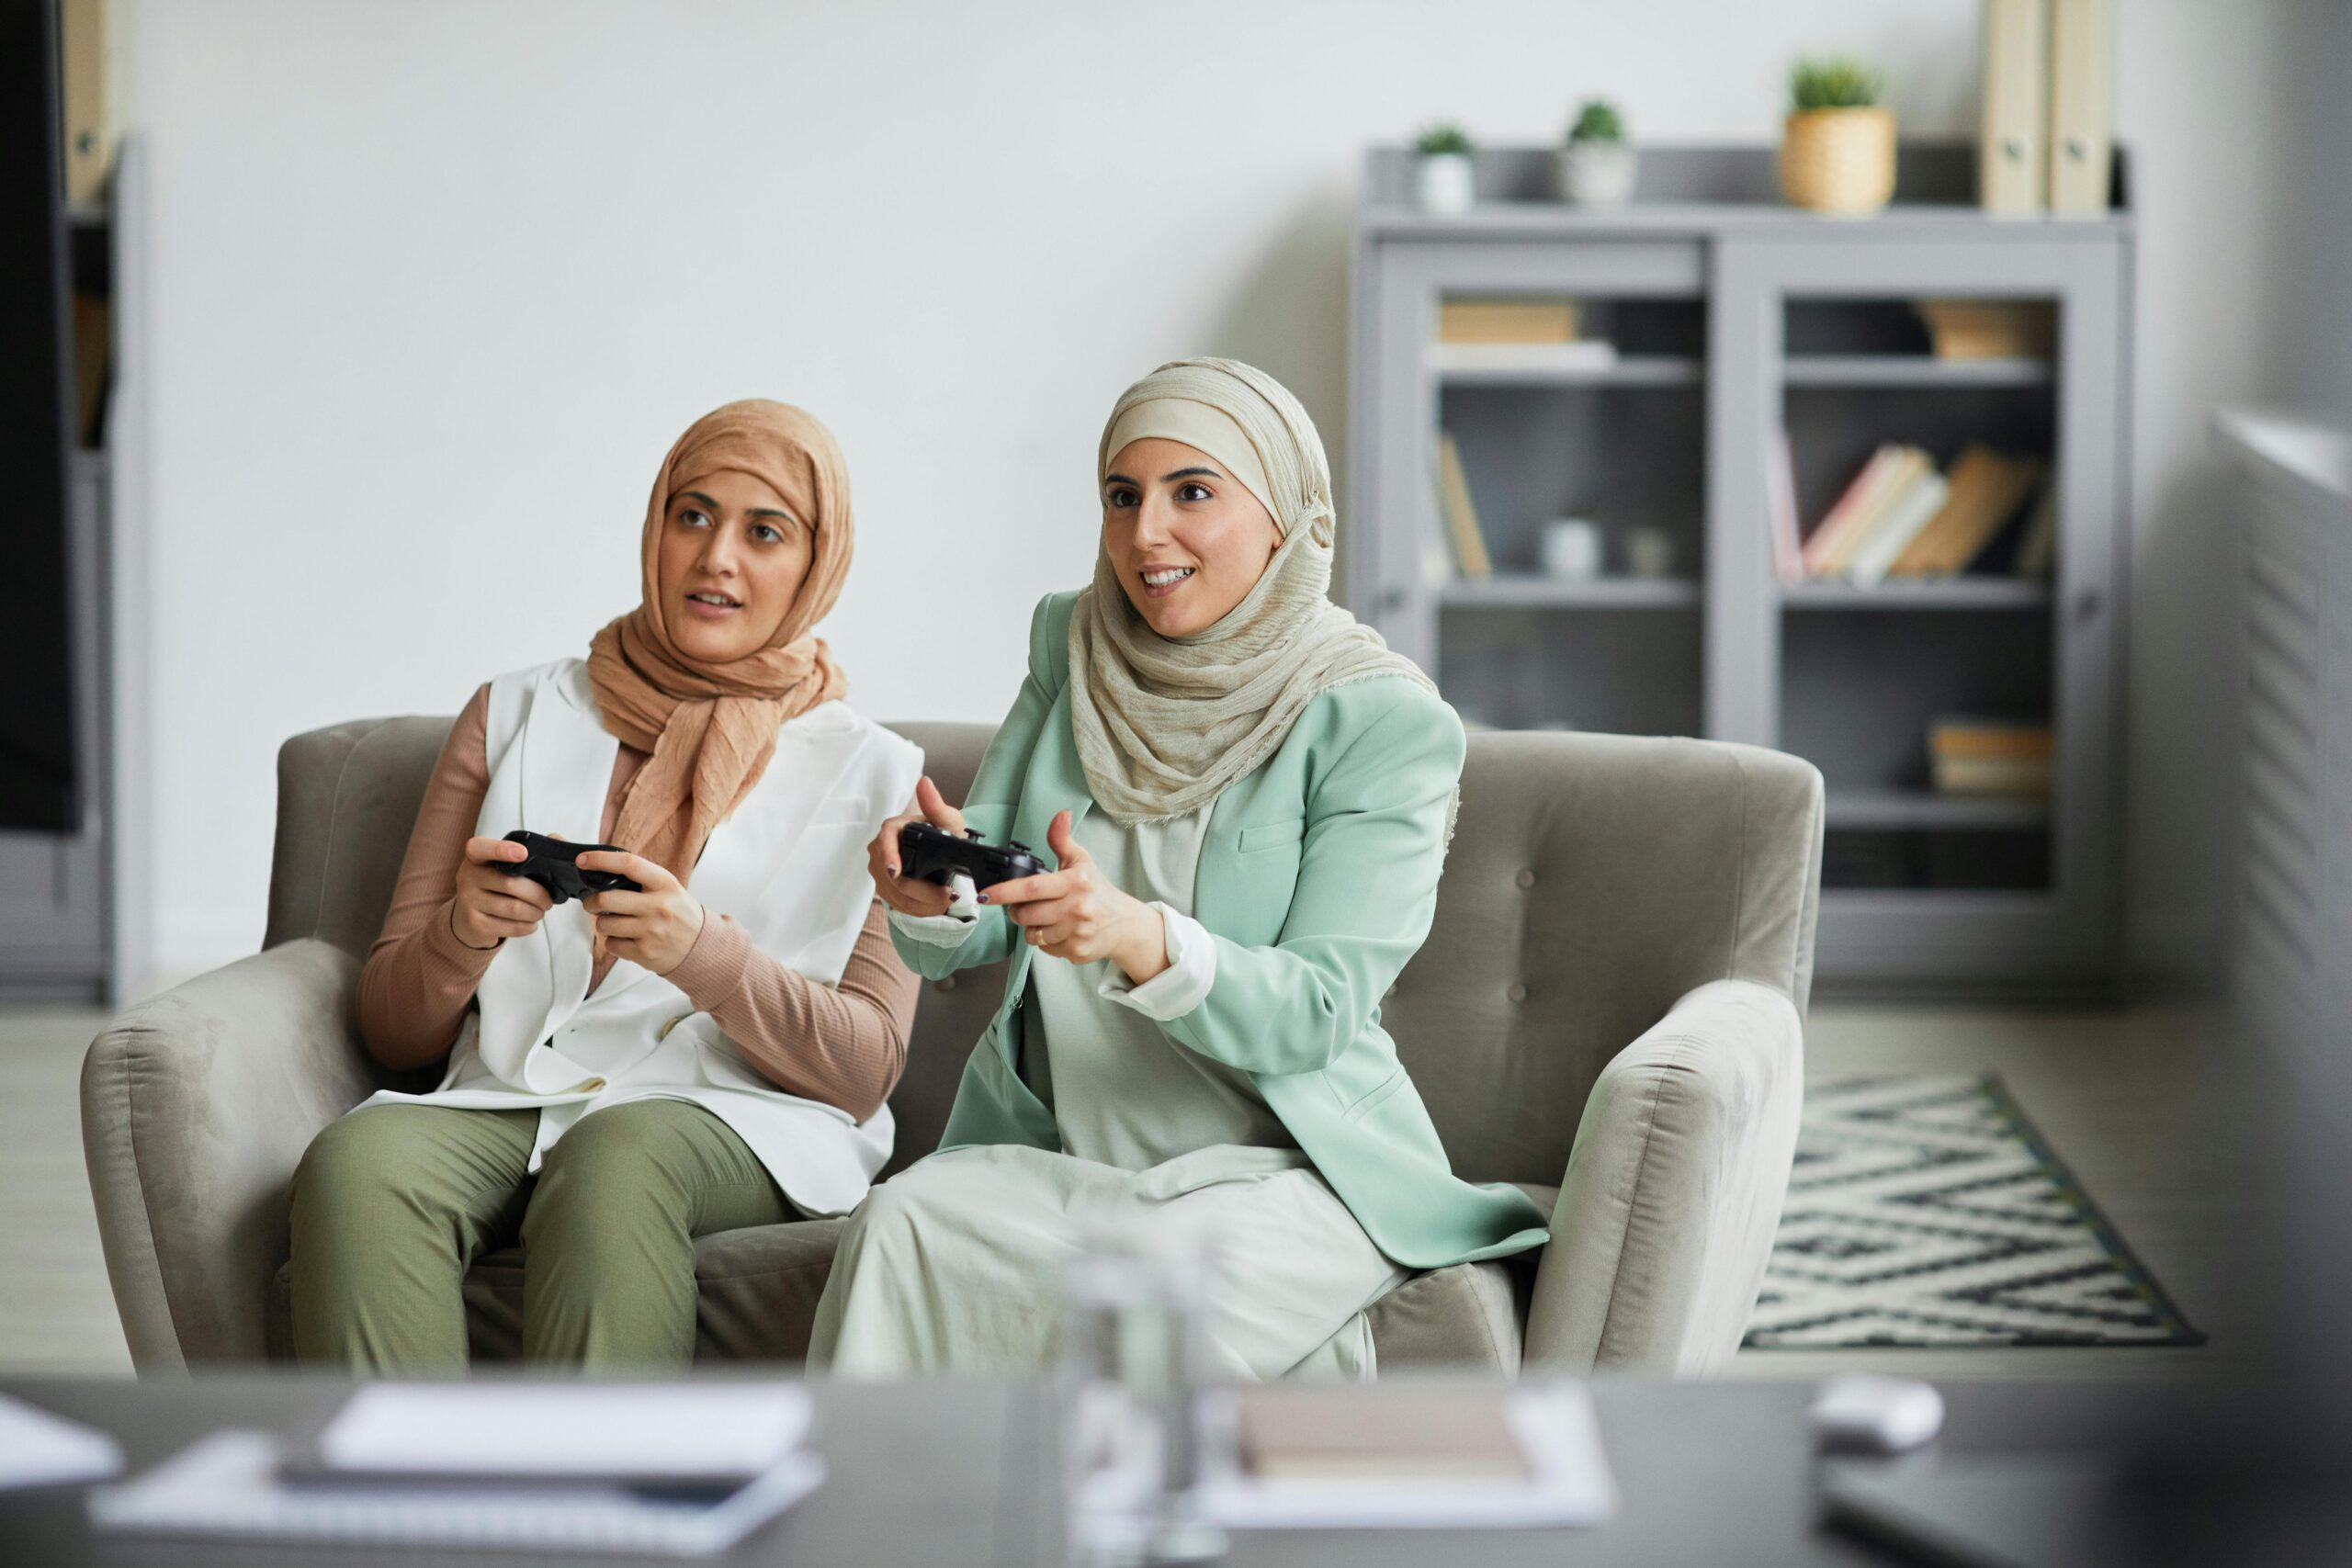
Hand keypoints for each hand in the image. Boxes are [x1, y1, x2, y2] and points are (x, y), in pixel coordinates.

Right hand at [451, 835, 553, 950]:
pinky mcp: (474, 924)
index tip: (524, 853)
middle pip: (510, 884)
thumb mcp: (504, 865)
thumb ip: (529, 850)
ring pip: (514, 908)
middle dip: (538, 894)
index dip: (502, 849)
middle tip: (548, 900)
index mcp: (475, 857)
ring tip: (540, 911)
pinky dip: (528, 926)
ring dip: (536, 912)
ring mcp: (468, 901)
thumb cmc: (496, 886)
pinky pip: (510, 927)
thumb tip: (555, 838)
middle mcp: (467, 876)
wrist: (469, 917)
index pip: (481, 848)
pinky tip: (530, 923)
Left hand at [576, 850, 704, 975]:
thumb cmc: (679, 913)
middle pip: (606, 899)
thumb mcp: (668, 888)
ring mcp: (651, 931)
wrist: (700, 946)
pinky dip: (614, 942)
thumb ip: (641, 879)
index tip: (583, 860)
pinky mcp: (644, 952)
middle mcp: (658, 906)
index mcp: (664, 884)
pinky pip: (611, 944)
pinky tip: (628, 939)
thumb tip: (602, 871)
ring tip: (617, 923)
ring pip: (604, 924)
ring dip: (603, 923)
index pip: (629, 864)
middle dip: (591, 902)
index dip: (601, 860)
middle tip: (592, 903)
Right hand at [868, 775, 965, 917]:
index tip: (895, 872)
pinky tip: (934, 906)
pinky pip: (896, 903)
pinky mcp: (885, 887)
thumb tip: (924, 782)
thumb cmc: (946, 832)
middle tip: (947, 895)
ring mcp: (880, 870)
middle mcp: (880, 849)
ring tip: (946, 901)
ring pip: (894, 894)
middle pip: (891, 876)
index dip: (888, 856)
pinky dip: (917, 909)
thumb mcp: (948, 819)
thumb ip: (936, 805)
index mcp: (892, 829)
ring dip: (921, 904)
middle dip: (920, 891)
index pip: (884, 841)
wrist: (945, 851)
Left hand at [982, 809, 1166, 982]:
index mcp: (1076, 882)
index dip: (1003, 892)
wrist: (1125, 924)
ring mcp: (1077, 932)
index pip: (1031, 887)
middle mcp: (1077, 908)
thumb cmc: (1099, 892)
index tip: (985, 894)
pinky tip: (1058, 931)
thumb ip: (1063, 840)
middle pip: (1026, 914)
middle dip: (1017, 911)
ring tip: (1046, 918)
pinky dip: (1045, 941)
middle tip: (1024, 905)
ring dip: (1032, 927)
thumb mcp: (1082, 862)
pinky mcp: (1076, 951)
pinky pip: (1045, 949)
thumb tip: (1061, 815)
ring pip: (1033, 935)